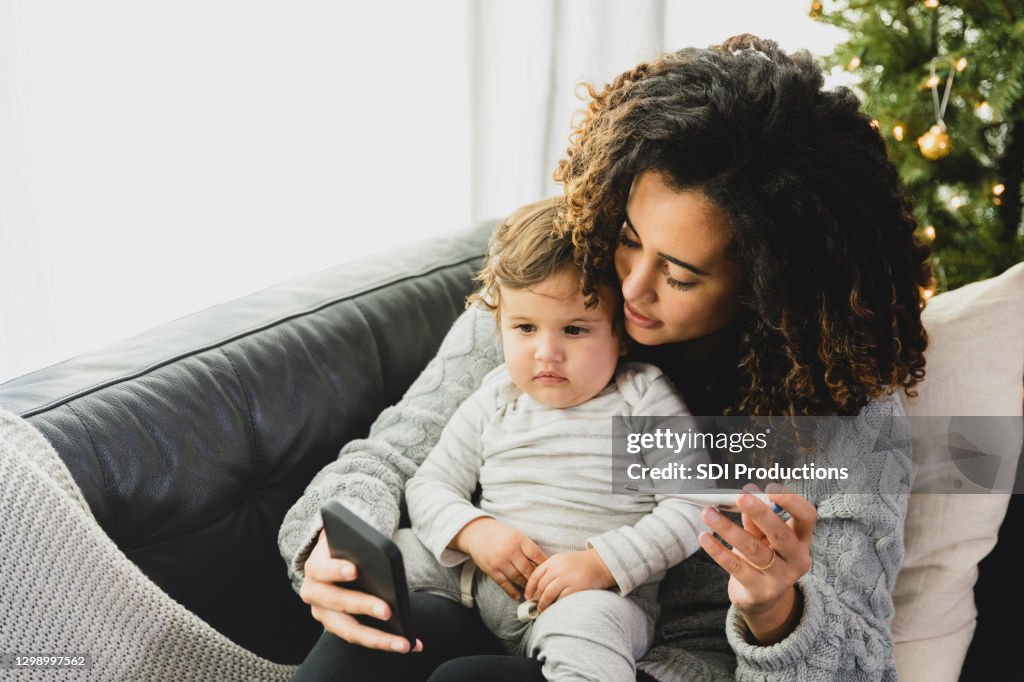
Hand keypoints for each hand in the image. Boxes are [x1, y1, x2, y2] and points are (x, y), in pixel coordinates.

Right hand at [300, 530, 423, 652]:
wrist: (336, 560)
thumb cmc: (348, 549)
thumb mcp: (349, 543)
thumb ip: (359, 549)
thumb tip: (382, 557)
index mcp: (315, 568)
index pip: (321, 569)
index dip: (336, 570)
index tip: (355, 570)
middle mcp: (314, 594)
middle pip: (337, 603)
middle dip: (363, 606)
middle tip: (387, 610)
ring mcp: (324, 615)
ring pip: (349, 631)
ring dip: (378, 639)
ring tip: (405, 642)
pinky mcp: (338, 628)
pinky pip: (362, 638)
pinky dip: (386, 642)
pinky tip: (411, 644)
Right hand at [451, 518, 547, 599]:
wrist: (477, 533)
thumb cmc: (501, 535)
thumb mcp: (516, 535)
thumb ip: (527, 548)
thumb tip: (544, 564)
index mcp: (518, 540)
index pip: (536, 554)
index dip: (545, 565)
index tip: (551, 572)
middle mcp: (510, 551)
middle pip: (528, 569)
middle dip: (536, 579)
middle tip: (544, 587)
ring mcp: (500, 561)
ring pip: (517, 578)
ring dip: (526, 587)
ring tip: (533, 593)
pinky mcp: (491, 570)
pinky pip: (504, 584)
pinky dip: (512, 592)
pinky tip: (519, 597)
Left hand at [523, 548, 615, 612]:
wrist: (602, 563)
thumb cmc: (582, 564)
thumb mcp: (564, 560)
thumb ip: (552, 569)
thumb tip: (539, 587)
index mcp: (554, 561)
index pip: (536, 575)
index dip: (529, 587)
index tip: (528, 596)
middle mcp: (558, 568)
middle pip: (541, 586)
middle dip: (536, 598)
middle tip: (535, 606)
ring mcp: (567, 577)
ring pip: (548, 593)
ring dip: (543, 604)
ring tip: (542, 610)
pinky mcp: (576, 586)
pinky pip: (561, 598)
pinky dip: (556, 604)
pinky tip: (555, 608)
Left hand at [698, 483, 816, 643]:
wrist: (762, 600)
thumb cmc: (763, 558)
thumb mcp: (764, 538)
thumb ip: (756, 520)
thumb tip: (746, 494)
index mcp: (802, 540)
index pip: (807, 517)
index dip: (792, 502)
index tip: (770, 489)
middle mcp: (797, 560)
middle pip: (781, 534)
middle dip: (760, 513)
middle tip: (740, 497)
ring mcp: (781, 578)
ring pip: (754, 550)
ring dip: (729, 529)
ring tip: (708, 513)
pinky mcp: (760, 592)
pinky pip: (736, 567)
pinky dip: (718, 551)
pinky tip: (705, 537)